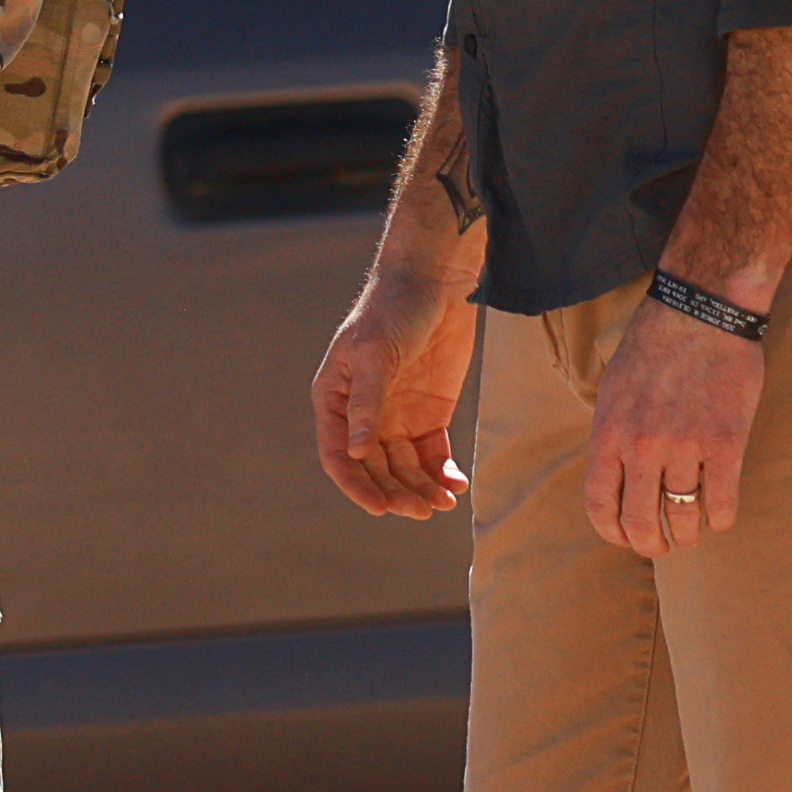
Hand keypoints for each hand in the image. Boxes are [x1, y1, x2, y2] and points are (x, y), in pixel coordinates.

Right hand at [310, 270, 482, 521]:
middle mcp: (362, 415)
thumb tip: (357, 452)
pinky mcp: (429, 415)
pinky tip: (456, 486)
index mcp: (335, 400)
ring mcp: (396, 417)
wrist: (436, 282)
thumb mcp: (376, 353)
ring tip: (443, 504)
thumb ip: (368, 403)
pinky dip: (443, 474)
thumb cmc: (392, 309)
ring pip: (404, 469)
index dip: (356, 486)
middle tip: (421, 510)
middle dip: (395, 492)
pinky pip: (432, 456)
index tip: (381, 508)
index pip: (339, 455)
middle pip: (374, 468)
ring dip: (420, 489)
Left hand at [585, 304, 763, 557]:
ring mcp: (684, 447)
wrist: (700, 314)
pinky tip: (718, 516)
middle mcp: (642, 448)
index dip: (612, 533)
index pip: (601, 506)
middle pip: (641, 523)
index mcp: (609, 435)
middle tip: (661, 547)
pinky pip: (721, 502)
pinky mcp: (725, 443)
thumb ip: (613, 437)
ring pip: (683, 517)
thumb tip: (616, 479)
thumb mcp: (613, 393)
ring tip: (691, 534)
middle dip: (650, 545)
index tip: (625, 538)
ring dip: (688, 535)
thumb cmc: (653, 349)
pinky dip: (720, 518)